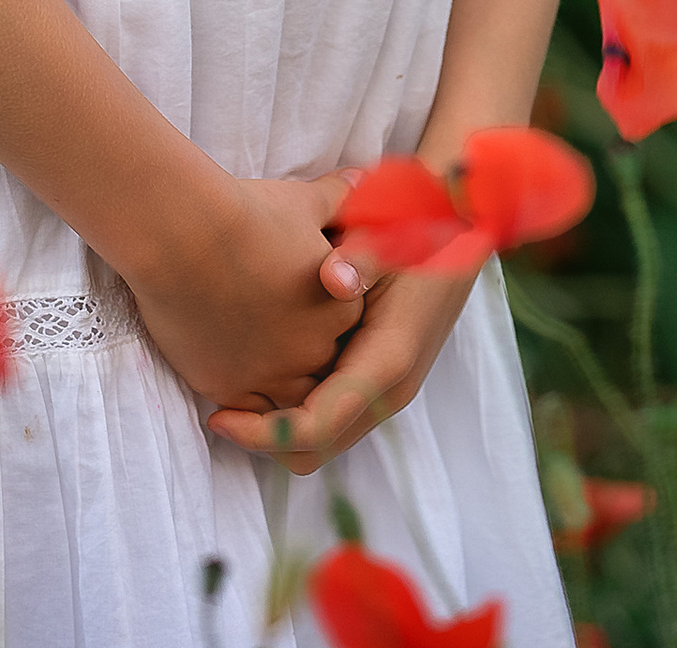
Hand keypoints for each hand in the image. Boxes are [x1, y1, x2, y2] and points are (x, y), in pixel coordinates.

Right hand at [125, 171, 366, 412]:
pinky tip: (229, 366)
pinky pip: (248, 413)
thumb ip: (338, 198)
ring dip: (277, 378)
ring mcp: (273, 376)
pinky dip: (244, 400)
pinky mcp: (230, 390)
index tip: (300, 293)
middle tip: (276, 324)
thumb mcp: (303, 201)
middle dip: (304, 349)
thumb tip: (360, 176)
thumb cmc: (247, 213)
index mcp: (342, 307)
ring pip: (290, 397)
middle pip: (322, 364)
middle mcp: (315, 351)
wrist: (186, 236)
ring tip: (253, 349)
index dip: (325, 310)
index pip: (346, 324)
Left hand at [204, 250, 480, 471]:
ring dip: (276, 426)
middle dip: (262, 438)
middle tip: (216, 406)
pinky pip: (329, 415)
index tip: (217, 414)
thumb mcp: (393, 233)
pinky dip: (293, 410)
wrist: (461, 227)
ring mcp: (384, 389)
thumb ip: (364, 256)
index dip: (263, 432)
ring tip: (233, 391)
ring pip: (321, 439)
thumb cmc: (420, 227)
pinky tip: (263, 374)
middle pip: (314, 449)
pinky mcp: (376, 378)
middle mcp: (387, 390)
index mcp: (387, 362)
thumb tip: (334, 277)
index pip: (316, 429)